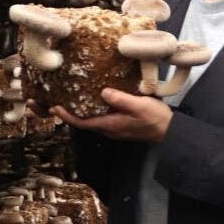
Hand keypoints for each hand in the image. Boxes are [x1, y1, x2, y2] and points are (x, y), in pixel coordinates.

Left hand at [51, 88, 172, 143]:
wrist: (169, 130)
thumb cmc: (155, 118)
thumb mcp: (139, 105)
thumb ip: (121, 99)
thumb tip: (103, 92)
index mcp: (110, 125)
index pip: (82, 123)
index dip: (67, 116)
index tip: (54, 108)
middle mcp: (108, 129)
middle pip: (83, 122)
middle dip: (68, 114)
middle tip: (55, 102)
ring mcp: (113, 127)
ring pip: (91, 120)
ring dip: (78, 112)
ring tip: (68, 99)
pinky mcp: (119, 124)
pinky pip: (99, 117)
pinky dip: (90, 110)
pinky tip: (90, 99)